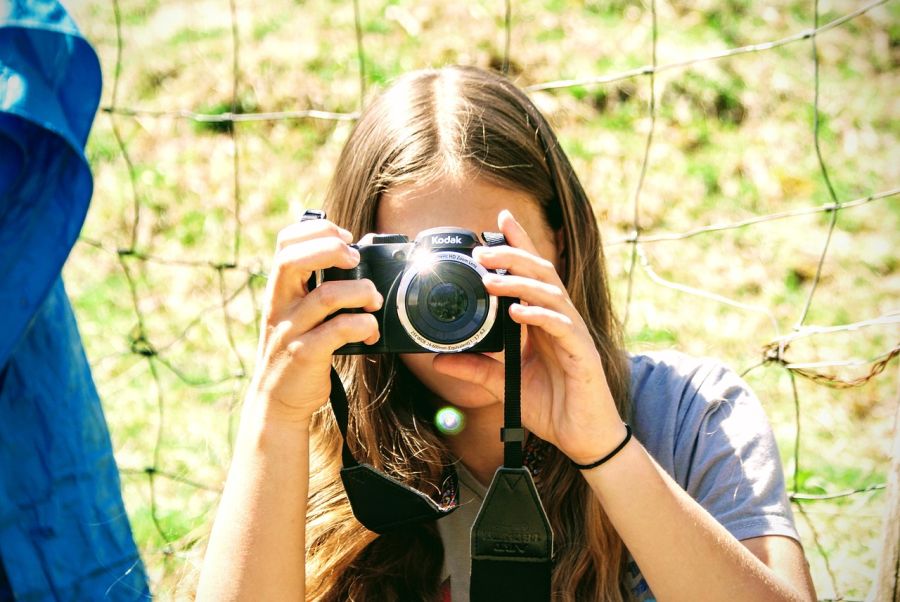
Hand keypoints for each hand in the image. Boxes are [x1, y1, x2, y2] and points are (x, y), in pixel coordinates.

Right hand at [247, 218, 382, 425]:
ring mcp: (290, 330)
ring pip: (325, 296)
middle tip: (355, 259)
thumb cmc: (298, 351)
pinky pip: (337, 331)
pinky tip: (370, 331)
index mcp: (280, 290)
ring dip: (360, 292)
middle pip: (292, 260)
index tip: (345, 236)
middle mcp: (280, 306)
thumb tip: (354, 259)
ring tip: (373, 301)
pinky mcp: (305, 355)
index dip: (316, 229)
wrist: (277, 401)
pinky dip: (363, 325)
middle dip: (329, 249)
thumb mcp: (297, 314)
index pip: (285, 243)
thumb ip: (315, 288)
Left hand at [431, 209, 625, 462]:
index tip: (500, 220)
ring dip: (520, 283)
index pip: (531, 274)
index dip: (520, 244)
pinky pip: (562, 326)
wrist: (582, 438)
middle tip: (481, 251)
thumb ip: (474, 369)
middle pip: (541, 273)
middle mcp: (560, 319)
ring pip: (551, 293)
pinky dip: (540, 316)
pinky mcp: (582, 354)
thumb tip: (437, 359)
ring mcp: (573, 334)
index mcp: (543, 320)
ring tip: (492, 281)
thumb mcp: (502, 386)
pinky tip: (519, 313)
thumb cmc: (551, 407)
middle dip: (513, 256)